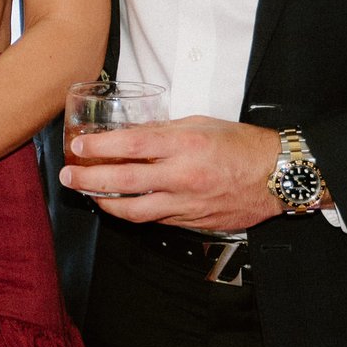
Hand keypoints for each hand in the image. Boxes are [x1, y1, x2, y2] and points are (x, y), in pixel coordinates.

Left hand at [58, 116, 283, 232]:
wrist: (277, 176)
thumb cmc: (242, 145)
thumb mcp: (200, 124)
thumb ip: (162, 131)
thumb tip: (129, 135)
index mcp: (185, 146)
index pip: (131, 146)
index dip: (99, 147)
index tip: (79, 146)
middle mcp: (183, 177)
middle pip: (124, 182)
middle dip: (89, 180)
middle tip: (69, 177)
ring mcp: (187, 204)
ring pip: (135, 211)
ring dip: (105, 204)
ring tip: (88, 194)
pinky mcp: (192, 222)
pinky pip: (155, 220)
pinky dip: (134, 213)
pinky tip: (121, 205)